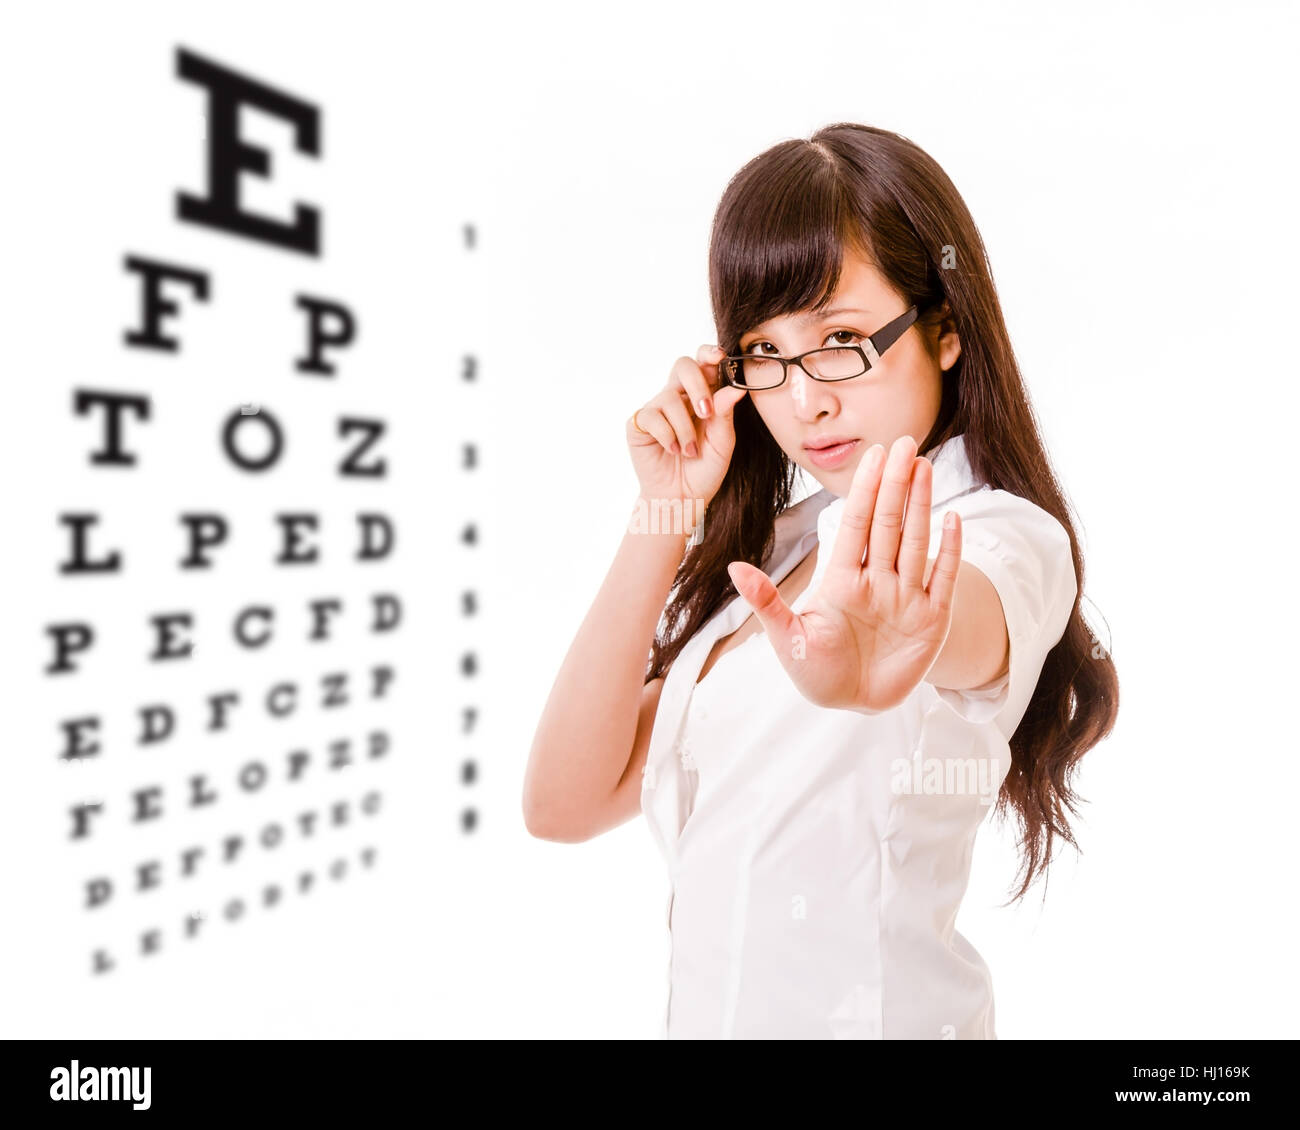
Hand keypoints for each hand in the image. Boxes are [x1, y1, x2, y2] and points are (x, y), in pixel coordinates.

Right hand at [627, 345, 749, 518]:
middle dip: (697, 385)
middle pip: (683, 366)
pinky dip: (667, 435)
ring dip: (685, 427)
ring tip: (690, 451)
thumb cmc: (704, 470)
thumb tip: (735, 389)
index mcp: (702, 396)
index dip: (709, 353)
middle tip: (706, 412)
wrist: (681, 499)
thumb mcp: (722, 443)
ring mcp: (657, 409)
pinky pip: (652, 416)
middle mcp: (678, 397)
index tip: (719, 358)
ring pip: (670, 397)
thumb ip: (725, 415)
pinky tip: (672, 450)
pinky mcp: (639, 423)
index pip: (703, 363)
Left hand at [726, 434, 962, 712]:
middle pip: (888, 524)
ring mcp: (906, 597)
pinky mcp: (932, 619)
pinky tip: (954, 520)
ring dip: (922, 506)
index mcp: (841, 579)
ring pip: (915, 542)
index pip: (855, 525)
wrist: (852, 704)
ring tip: (925, 467)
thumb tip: (734, 568)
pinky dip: (950, 552)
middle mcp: (876, 580)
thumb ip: (766, 602)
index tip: (873, 455)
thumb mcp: (788, 638)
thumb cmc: (816, 671)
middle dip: (896, 484)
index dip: (865, 490)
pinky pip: (944, 579)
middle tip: (905, 443)